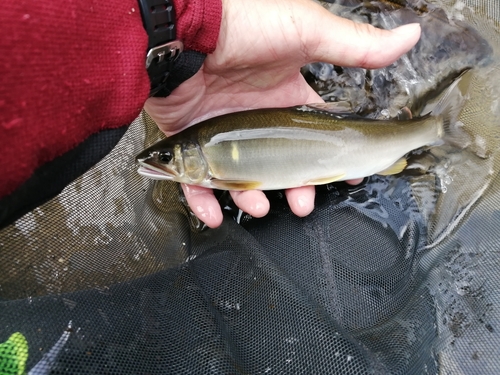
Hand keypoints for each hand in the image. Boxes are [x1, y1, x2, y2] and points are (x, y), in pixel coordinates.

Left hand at [144, 0, 420, 227]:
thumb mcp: (307, 32)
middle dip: (295, 189)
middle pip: (282, 166)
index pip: (317, 134)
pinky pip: (197, 181)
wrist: (183, 30)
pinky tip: (216, 213)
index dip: (333, 157)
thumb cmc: (246, 26)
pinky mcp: (191, 142)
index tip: (350, 177)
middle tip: (302, 203)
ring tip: (258, 208)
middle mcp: (256, 120)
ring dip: (252, 200)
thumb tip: (410, 37)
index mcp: (286, 99)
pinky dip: (205, 201)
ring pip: (243, 179)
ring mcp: (224, 133)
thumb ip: (355, 45)